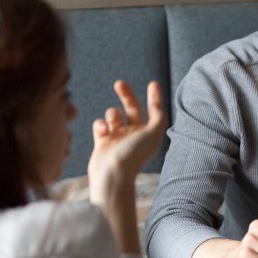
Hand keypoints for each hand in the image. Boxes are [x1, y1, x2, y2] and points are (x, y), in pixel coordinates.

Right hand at [88, 80, 166, 202]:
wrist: (112, 174)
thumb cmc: (134, 154)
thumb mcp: (153, 133)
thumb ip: (158, 116)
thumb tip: (157, 104)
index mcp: (149, 133)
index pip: (153, 111)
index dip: (154, 97)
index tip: (153, 83)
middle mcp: (134, 135)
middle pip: (132, 108)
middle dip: (126, 95)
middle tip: (119, 83)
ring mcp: (117, 137)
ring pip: (113, 114)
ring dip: (112, 114)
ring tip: (113, 124)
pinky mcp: (102, 141)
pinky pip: (100, 124)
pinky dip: (100, 124)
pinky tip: (103, 132)